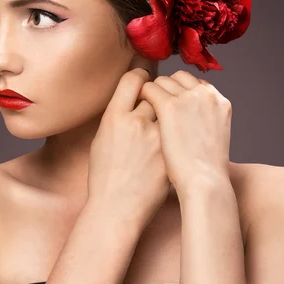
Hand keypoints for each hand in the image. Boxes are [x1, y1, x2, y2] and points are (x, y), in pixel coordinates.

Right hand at [87, 68, 171, 233]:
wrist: (118, 207)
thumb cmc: (106, 175)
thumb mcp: (102, 138)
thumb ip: (118, 114)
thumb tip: (136, 95)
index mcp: (114, 117)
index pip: (133, 79)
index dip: (142, 76)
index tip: (146, 79)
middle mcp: (136, 123)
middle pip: (156, 93)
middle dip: (158, 96)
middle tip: (159, 103)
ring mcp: (157, 138)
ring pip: (172, 112)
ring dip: (171, 114)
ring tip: (167, 124)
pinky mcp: (172, 152)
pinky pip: (181, 130)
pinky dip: (180, 132)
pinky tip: (176, 140)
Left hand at [137, 70, 231, 195]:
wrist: (203, 183)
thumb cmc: (205, 170)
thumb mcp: (213, 137)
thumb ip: (203, 119)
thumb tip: (188, 115)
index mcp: (219, 100)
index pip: (194, 82)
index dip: (180, 93)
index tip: (170, 105)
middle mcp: (205, 93)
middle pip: (178, 77)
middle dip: (165, 89)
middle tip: (153, 106)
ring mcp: (187, 98)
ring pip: (161, 81)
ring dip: (151, 93)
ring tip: (143, 111)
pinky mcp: (169, 106)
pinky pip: (148, 88)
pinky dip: (141, 96)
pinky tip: (135, 111)